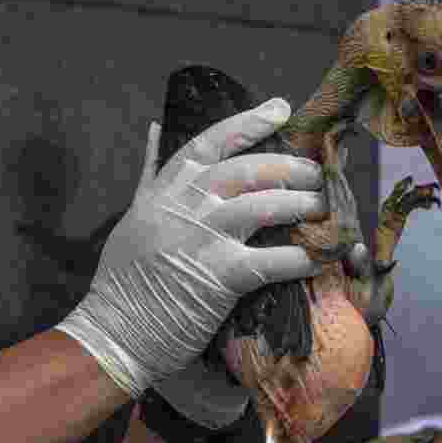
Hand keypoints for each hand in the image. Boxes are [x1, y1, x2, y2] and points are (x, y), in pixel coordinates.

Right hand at [57, 98, 326, 399]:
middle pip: (251, 169)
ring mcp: (204, 237)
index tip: (281, 107)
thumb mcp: (134, 215)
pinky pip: (276, 259)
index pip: (212, 141)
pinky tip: (322, 258)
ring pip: (268, 205)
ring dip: (306, 205)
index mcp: (166, 189)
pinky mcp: (222, 275)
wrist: (113, 334)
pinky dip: (304, 258)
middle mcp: (186, 205)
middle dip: (293, 167)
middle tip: (319, 172)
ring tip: (328, 209)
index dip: (250, 121)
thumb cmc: (124, 281)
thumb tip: (156, 129)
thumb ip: (152, 174)